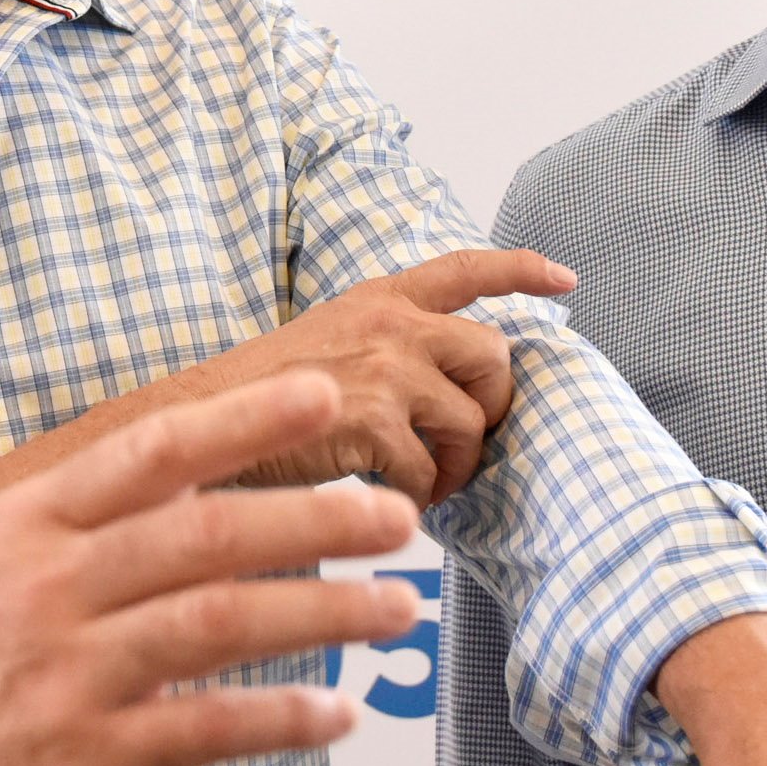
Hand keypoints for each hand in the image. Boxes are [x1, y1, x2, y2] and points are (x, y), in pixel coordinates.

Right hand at [0, 370, 419, 765]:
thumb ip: (77, 519)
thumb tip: (188, 480)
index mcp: (29, 525)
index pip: (150, 452)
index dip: (241, 419)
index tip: (319, 392)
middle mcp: (54, 586)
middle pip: (209, 534)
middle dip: (319, 519)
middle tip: (397, 515)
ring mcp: (73, 671)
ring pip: (224, 624)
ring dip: (327, 613)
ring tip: (396, 608)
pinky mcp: (90, 755)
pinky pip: (209, 728)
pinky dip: (283, 719)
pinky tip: (336, 714)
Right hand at [182, 247, 574, 504]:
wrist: (201, 423)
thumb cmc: (261, 395)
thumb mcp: (329, 339)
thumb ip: (391, 345)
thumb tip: (450, 385)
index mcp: (379, 296)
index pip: (466, 266)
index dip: (523, 269)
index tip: (565, 280)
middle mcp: (389, 322)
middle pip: (494, 354)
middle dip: (492, 406)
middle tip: (465, 441)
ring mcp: (384, 367)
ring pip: (470, 421)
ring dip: (458, 464)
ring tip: (427, 484)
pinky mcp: (374, 419)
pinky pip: (431, 470)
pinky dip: (418, 497)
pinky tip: (388, 499)